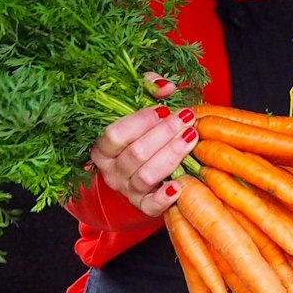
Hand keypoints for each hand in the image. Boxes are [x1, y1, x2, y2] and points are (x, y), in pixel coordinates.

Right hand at [89, 73, 197, 216]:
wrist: (142, 169)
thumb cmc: (140, 133)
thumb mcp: (138, 107)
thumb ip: (147, 88)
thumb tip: (166, 87)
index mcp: (102, 148)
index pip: (114, 135)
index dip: (140, 121)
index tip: (163, 108)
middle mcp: (111, 171)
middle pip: (135, 153)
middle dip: (164, 133)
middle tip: (186, 119)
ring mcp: (127, 190)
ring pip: (146, 176)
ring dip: (171, 155)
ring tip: (190, 138)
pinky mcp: (144, 205)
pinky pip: (151, 206)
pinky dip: (165, 197)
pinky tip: (179, 184)